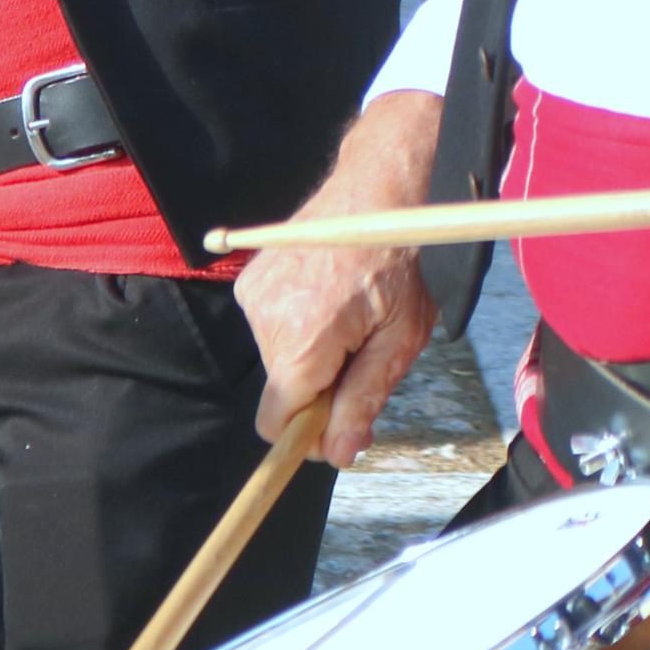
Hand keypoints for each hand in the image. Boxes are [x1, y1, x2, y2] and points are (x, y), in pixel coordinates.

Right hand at [237, 96, 444, 466]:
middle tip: (361, 358)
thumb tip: (337, 453)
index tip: (341, 423)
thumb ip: (364, 399)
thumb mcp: (399, 339)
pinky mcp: (250, 283)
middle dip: (319, 391)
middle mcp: (266, 318)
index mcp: (303, 338)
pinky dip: (297, 332)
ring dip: (310, 360)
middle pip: (280, 393)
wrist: (374, 196)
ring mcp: (253, 296)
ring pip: (276, 364)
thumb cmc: (397, 264)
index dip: (308, 434)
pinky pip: (269, 332)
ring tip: (347, 323)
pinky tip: (327, 304)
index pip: (277, 421)